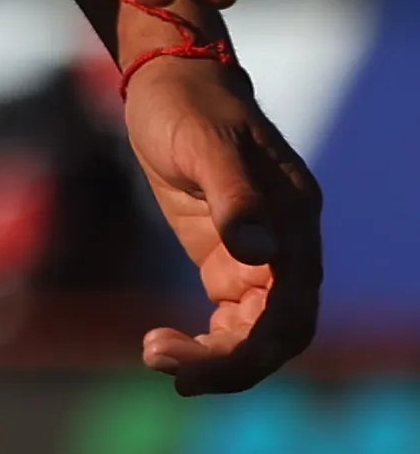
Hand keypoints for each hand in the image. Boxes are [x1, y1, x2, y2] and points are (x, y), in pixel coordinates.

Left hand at [121, 54, 321, 393]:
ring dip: (218, 358)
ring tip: (158, 357)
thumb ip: (235, 197)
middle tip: (170, 372)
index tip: (196, 361)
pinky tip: (169, 350)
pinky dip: (210, 342)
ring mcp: (260, 255)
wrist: (170, 81)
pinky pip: (233, 318)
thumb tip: (260, 253)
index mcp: (295, 220)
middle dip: (232, 362)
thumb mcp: (205, 144)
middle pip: (280, 330)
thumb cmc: (188, 105)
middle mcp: (288, 245)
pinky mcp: (228, 258)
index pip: (292, 306)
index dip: (253, 346)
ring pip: (258, 331)